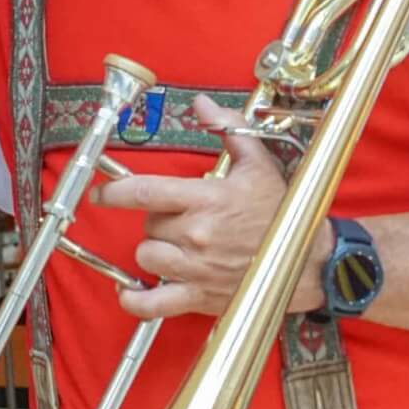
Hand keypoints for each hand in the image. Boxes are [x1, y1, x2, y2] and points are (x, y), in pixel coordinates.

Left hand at [91, 94, 333, 320]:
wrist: (308, 261)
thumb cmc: (282, 212)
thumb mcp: (259, 163)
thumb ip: (228, 129)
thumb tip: (202, 104)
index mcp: (206, 199)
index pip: (144, 192)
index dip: (113, 192)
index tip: (100, 193)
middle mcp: (196, 235)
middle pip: (149, 225)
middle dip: (158, 219)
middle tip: (182, 218)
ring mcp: (196, 269)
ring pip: (147, 257)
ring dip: (155, 250)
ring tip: (177, 245)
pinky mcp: (200, 297)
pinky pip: (154, 304)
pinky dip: (136, 301)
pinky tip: (130, 292)